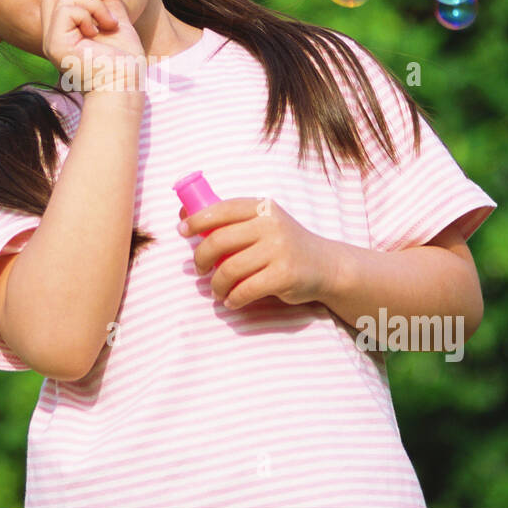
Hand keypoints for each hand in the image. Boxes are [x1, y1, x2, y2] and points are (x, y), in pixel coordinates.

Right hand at [40, 0, 145, 90]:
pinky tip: (101, 30)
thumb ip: (107, 0)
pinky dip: (90, 12)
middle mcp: (53, 36)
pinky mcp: (56, 45)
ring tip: (109, 23)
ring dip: (93, 2)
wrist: (126, 86)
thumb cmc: (124, 63)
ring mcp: (52, 41)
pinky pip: (67, 9)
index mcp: (64, 31)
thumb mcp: (115, 21)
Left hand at [177, 197, 343, 309]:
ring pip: (229, 269)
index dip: (197, 219)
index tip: (182, 231)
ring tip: (216, 290)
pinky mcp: (284, 275)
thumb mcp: (263, 223)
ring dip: (216, 284)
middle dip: (201, 258)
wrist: (325, 265)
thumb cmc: (283, 244)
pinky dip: (233, 298)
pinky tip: (231, 300)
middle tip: (199, 269)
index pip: (222, 209)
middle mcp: (270, 224)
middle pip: (219, 240)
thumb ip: (231, 220)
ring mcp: (279, 249)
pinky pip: (246, 289)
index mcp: (262, 207)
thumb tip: (184, 213)